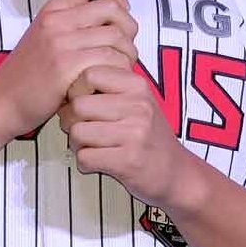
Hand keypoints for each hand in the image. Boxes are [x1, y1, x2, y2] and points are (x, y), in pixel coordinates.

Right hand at [0, 0, 137, 138]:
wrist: (1, 102)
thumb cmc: (27, 76)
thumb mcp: (45, 38)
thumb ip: (72, 25)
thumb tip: (111, 20)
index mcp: (53, 9)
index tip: (117, 13)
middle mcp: (57, 20)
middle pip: (113, 8)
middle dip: (129, 28)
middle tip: (125, 48)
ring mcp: (61, 42)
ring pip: (116, 36)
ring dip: (127, 54)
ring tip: (120, 68)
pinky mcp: (66, 66)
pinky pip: (109, 59)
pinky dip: (117, 70)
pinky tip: (110, 81)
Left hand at [57, 63, 186, 207]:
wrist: (176, 172)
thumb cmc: (148, 135)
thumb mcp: (137, 100)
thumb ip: (109, 85)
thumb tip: (68, 77)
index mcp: (138, 86)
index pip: (89, 74)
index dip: (77, 90)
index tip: (83, 103)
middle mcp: (138, 106)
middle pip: (78, 105)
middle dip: (71, 120)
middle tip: (81, 129)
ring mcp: (134, 134)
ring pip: (77, 132)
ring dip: (77, 144)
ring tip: (91, 146)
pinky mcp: (128, 161)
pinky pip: (85, 157)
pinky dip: (85, 163)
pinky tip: (98, 161)